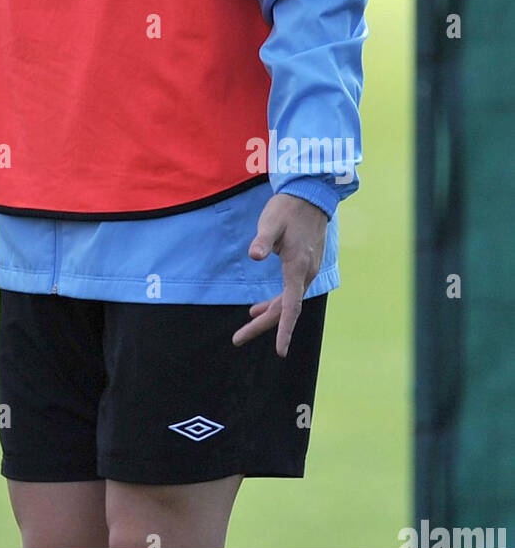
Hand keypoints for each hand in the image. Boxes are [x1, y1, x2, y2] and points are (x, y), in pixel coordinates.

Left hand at [231, 193, 328, 357]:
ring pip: (288, 301)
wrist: (310, 196)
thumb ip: (263, 240)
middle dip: (262, 326)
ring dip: (268, 314)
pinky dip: (275, 302)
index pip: (291, 307)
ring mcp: (307, 270)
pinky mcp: (304, 265)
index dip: (284, 330)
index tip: (280, 352)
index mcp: (298, 267)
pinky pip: (290, 292)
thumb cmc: (288, 208)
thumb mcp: (271, 221)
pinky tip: (259, 306)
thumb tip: (254, 255)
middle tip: (238, 339)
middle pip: (285, 309)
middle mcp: (305, 273)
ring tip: (246, 325)